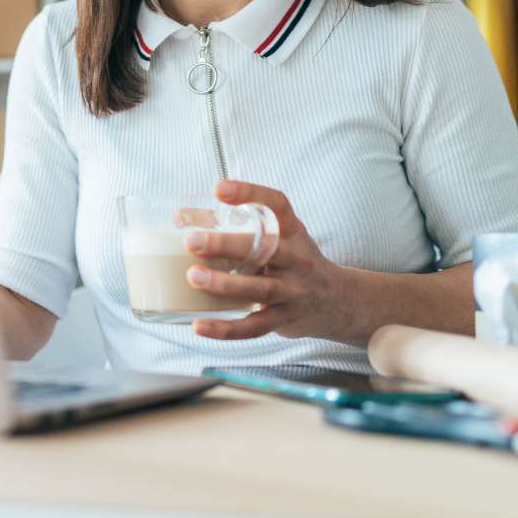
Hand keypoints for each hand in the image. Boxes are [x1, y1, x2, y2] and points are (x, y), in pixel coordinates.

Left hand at [184, 179, 355, 343]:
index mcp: (292, 232)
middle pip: (266, 249)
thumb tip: (178, 218)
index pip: (277, 204)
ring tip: (193, 276)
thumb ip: (231, 226)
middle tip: (191, 241)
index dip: (250, 193)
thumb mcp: (276, 238)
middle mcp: (297, 259)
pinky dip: (226, 329)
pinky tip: (199, 325)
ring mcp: (293, 291)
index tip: (219, 188)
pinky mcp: (285, 320)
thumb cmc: (292, 262)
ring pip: (260, 289)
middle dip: (226, 244)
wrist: (338, 301)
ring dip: (225, 284)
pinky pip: (255, 327)